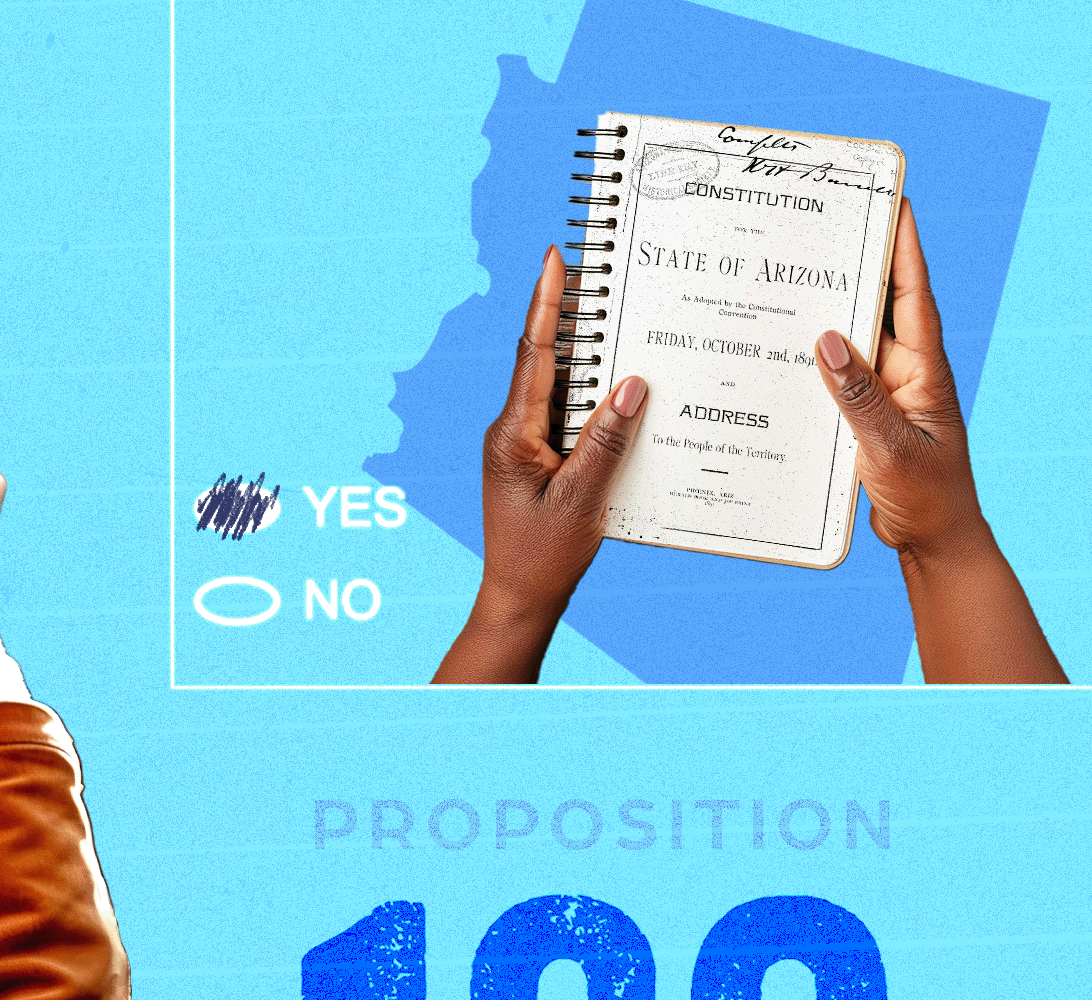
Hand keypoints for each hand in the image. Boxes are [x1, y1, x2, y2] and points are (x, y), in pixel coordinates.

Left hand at [435, 245, 650, 682]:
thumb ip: (606, 442)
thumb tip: (632, 384)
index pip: (534, 354)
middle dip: (572, 316)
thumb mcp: (582, 498)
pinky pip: (567, 416)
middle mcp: (512, 431)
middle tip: (601, 269)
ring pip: (560, 388)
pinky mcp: (538, 459)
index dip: (546, 303)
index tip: (554, 258)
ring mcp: (523, 445)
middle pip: (547, 361)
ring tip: (620, 314)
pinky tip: (624, 390)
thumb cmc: (544, 555)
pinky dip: (593, 399)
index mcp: (513, 433)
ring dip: (588, 356)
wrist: (520, 597)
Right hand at [815, 197, 982, 560]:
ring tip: (792, 276)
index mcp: (924, 371)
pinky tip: (784, 348)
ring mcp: (885, 392)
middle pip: (881, 306)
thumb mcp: (891, 447)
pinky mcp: (864, 413)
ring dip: (827, 310)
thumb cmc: (927, 495)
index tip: (894, 204)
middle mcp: (905, 372)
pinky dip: (813, 358)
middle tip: (826, 226)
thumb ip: (859, 397)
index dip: (905, 250)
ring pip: (853, 340)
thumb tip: (828, 341)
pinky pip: (837, 376)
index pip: (914, 298)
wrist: (933, 537)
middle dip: (859, 265)